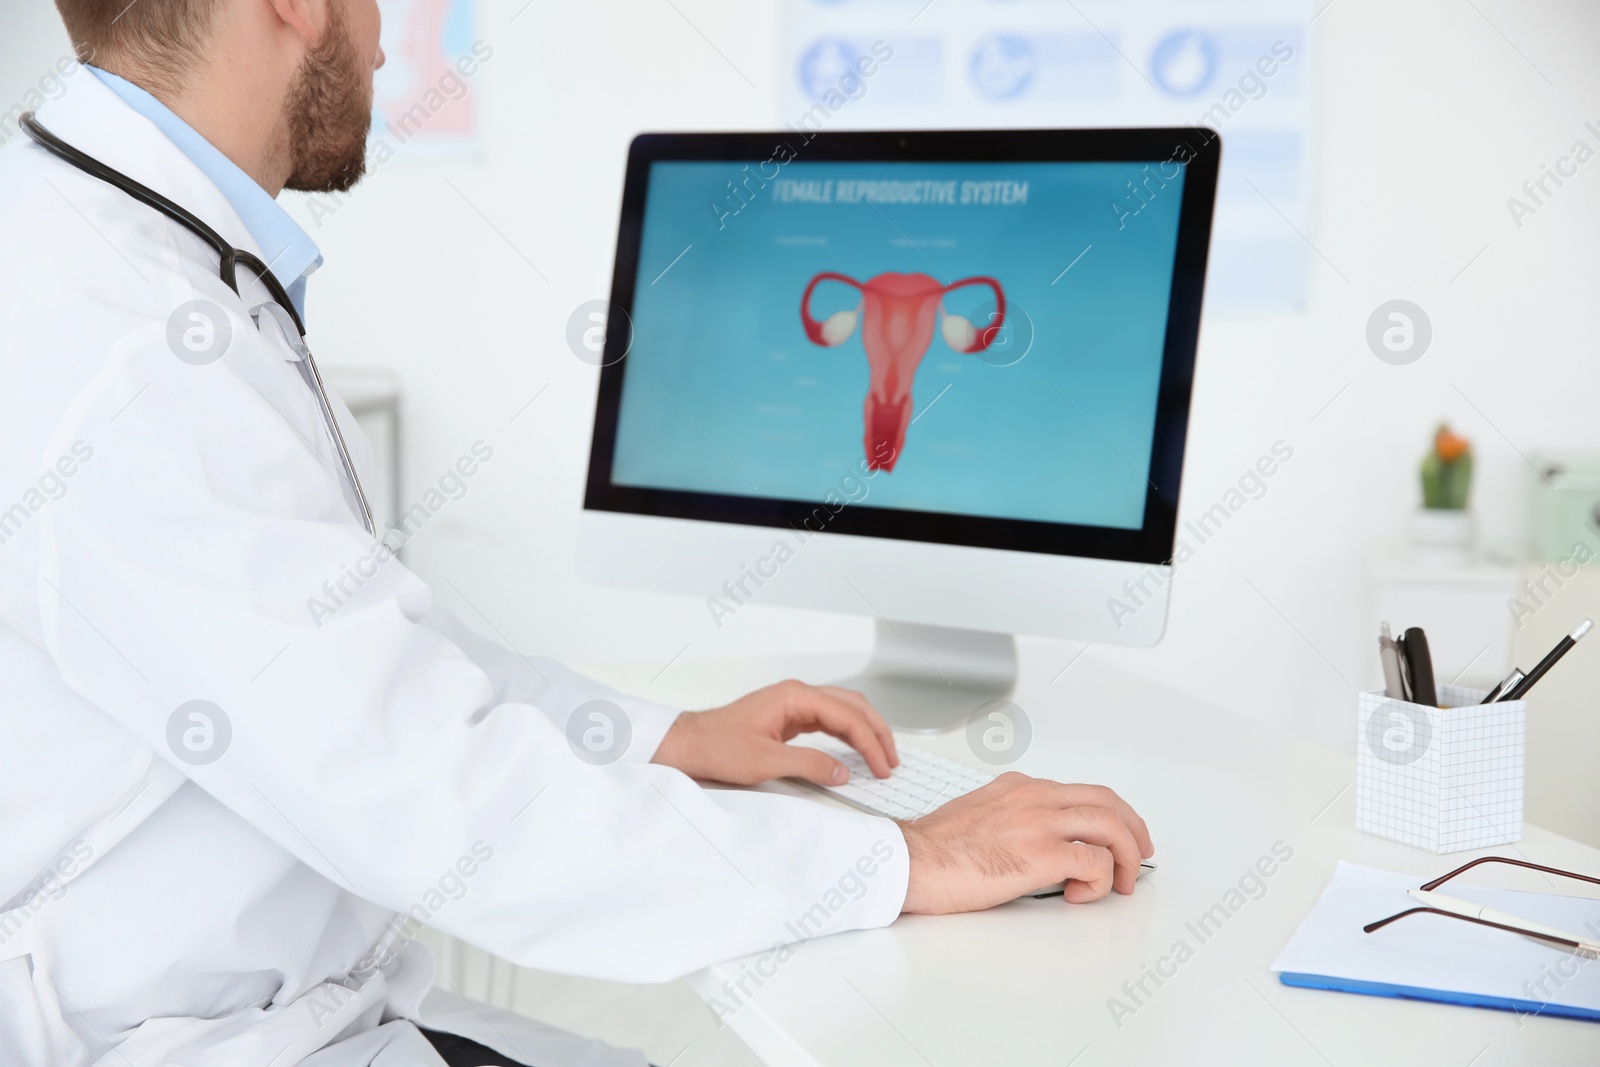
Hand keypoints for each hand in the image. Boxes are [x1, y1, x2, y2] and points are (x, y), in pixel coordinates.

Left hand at [651, 680, 898, 786]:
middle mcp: (797, 695)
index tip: (882, 767)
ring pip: (844, 711)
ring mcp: (794, 704)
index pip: (848, 716)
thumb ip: (809, 765)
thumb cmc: (717, 746)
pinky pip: (829, 721)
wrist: (691, 744)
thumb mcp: (765, 762)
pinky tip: (855, 750)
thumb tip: (843, 771)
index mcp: (795, 696)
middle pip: (853, 706)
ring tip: (881, 756)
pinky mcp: (790, 717)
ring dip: (865, 731)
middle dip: (877, 732)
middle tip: (892, 761)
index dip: (870, 743)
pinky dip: (848, 734)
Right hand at [898, 774, 1153, 912]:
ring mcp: (1039, 822)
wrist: (911, 862)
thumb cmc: (935, 849)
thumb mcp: (978, 813)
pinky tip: (1080, 894)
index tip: (1116, 834)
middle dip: (1133, 829)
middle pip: (1107, 801)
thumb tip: (1032, 838)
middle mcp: (1034, 797)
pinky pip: (1095, 861)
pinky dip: (1099, 880)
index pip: (1080, 791)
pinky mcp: (1041, 854)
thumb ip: (1010, 815)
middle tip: (1140, 854)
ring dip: (1127, 856)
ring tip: (1121, 881)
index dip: (1109, 814)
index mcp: (1019, 787)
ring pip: (1110, 826)